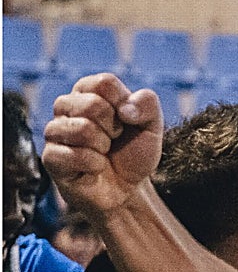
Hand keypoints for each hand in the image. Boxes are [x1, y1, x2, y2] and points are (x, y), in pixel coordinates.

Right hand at [42, 74, 162, 215]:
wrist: (127, 188)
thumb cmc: (133, 153)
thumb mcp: (152, 126)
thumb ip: (147, 104)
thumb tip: (126, 109)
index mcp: (89, 91)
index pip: (104, 83)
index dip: (124, 105)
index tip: (127, 120)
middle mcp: (67, 106)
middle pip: (92, 104)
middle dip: (114, 128)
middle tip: (114, 139)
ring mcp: (55, 131)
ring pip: (82, 128)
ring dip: (103, 146)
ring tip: (103, 152)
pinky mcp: (51, 157)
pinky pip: (75, 155)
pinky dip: (94, 164)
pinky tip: (94, 167)